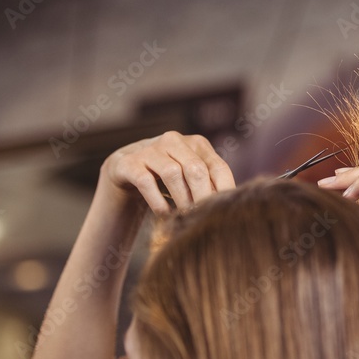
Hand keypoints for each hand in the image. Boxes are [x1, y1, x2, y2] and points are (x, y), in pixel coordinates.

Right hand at [100, 131, 234, 212]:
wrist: (127, 168)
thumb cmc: (168, 176)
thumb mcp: (191, 176)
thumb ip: (210, 185)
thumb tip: (230, 206)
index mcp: (197, 144)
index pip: (218, 168)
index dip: (223, 192)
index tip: (223, 213)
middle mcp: (174, 140)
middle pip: (196, 170)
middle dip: (201, 197)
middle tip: (202, 218)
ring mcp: (150, 149)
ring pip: (172, 173)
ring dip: (180, 200)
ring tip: (183, 216)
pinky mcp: (129, 162)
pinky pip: (146, 181)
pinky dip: (158, 201)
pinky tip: (164, 214)